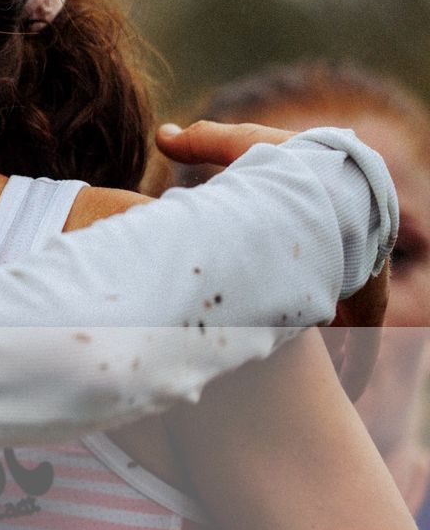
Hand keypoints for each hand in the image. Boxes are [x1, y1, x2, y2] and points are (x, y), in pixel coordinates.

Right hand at [158, 119, 387, 397]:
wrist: (341, 182)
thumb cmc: (291, 161)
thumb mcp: (239, 148)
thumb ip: (203, 143)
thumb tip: (162, 136)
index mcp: (299, 225)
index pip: (283, 259)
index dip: (264, 278)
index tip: (248, 308)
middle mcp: (328, 256)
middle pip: (309, 298)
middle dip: (294, 325)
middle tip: (264, 352)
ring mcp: (352, 281)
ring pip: (336, 327)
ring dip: (323, 354)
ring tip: (298, 385)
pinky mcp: (367, 302)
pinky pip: (362, 345)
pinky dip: (353, 368)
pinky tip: (344, 393)